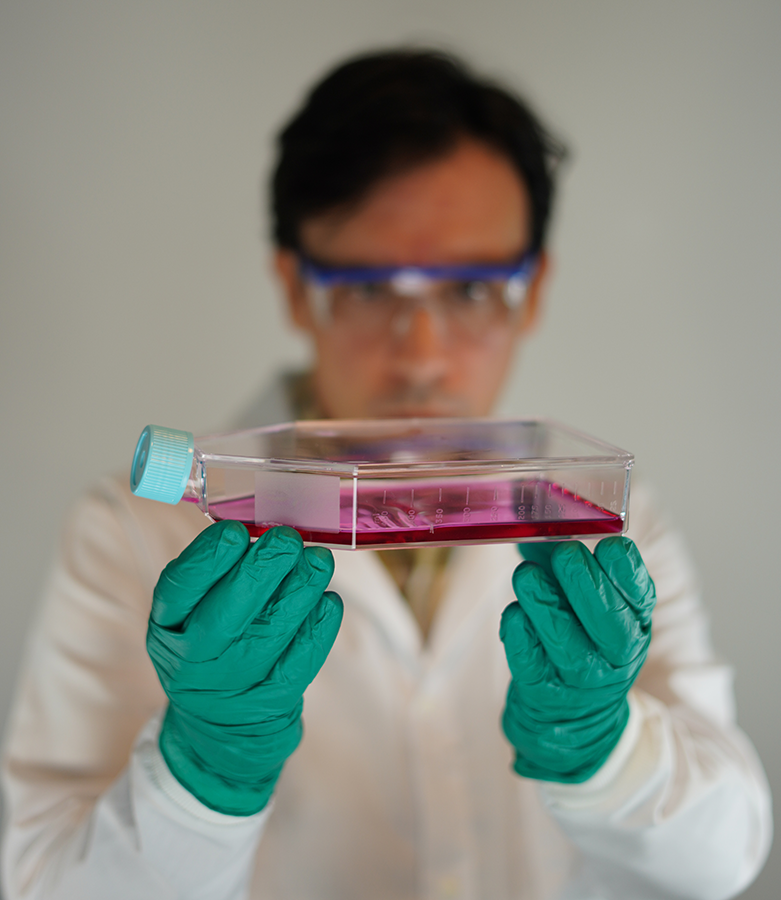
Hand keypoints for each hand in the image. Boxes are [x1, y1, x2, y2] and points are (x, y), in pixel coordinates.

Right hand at [146, 521, 342, 814]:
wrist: (220, 725)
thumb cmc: (210, 645)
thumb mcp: (190, 614)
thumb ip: (217, 573)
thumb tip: (262, 525)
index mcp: (168, 627)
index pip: (180, 589)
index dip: (207, 558)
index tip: (235, 531)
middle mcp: (194, 659)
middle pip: (228, 612)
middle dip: (263, 570)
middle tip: (288, 539)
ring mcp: (234, 683)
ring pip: (271, 632)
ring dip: (300, 590)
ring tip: (319, 560)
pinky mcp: (272, 699)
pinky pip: (300, 659)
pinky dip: (318, 626)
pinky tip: (328, 600)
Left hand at [500, 537, 654, 782]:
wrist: (572, 715)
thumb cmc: (578, 635)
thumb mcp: (590, 600)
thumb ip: (568, 556)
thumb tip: (535, 501)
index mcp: (634, 623)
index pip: (641, 597)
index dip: (627, 571)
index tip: (610, 545)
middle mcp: (615, 654)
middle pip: (607, 622)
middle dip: (585, 583)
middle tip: (565, 553)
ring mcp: (580, 677)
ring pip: (565, 641)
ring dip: (544, 603)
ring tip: (527, 575)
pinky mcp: (543, 691)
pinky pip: (529, 663)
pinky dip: (519, 634)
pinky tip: (513, 613)